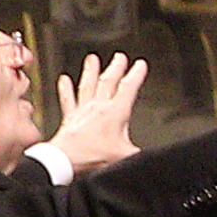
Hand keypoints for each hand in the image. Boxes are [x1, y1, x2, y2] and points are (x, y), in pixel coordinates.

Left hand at [46, 53, 146, 175]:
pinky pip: (67, 100)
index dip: (136, 75)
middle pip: (108, 82)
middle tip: (119, 57)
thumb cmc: (93, 156)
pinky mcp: (69, 119)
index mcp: (115, 113)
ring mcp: (82, 111)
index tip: (140, 64)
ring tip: (92, 59)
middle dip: (116, 68)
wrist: (66, 160)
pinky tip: (63, 80)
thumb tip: (153, 157)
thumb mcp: (126, 156)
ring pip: (88, 85)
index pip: (128, 88)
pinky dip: (65, 89)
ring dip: (91, 71)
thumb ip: (142, 154)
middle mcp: (98, 108)